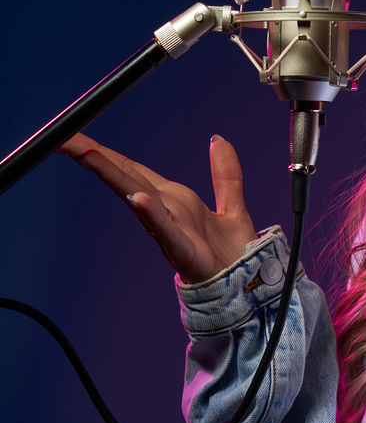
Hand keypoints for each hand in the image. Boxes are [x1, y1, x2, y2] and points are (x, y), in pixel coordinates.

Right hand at [59, 132, 255, 282]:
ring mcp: (171, 230)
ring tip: (88, 155)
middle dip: (93, 156)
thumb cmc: (230, 255)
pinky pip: (166, 230)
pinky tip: (137, 199)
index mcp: (173, 199)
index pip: (131, 168)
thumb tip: (219, 139)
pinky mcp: (185, 251)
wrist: (245, 288)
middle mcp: (166, 211)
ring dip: (113, 176)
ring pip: (138, 197)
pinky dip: (151, 214)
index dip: (104, 151)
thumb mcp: (231, 205)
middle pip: (125, 176)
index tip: (73, 134)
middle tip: (63, 138)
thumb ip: (225, 173)